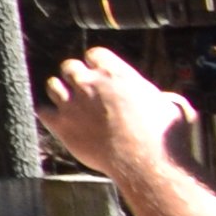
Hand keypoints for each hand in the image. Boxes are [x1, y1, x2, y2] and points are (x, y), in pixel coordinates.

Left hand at [40, 45, 185, 180]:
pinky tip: (55, 117)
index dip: (96, 62)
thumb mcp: (172, 107)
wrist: (144, 162)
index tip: (99, 71)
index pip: (94, 53)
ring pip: (53, 86)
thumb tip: (166, 99)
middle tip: (82, 86)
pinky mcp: (61, 125)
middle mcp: (89, 83)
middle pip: (70, 67)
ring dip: (60, 91)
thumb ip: (162, 97)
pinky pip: (43, 111)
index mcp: (115, 73)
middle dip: (75, 75)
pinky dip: (48, 113)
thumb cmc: (162, 136)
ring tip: (68, 100)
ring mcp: (72, 103)